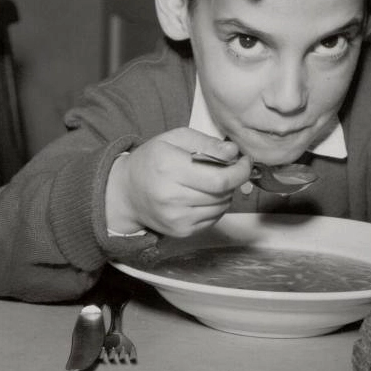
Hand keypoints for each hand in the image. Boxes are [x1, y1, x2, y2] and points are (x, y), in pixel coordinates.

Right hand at [104, 129, 251, 235]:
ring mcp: (176, 217)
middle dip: (233, 179)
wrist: (126, 192)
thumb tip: (234, 152)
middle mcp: (170, 196)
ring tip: (209, 182)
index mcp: (168, 167)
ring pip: (221, 206)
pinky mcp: (180, 231)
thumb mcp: (174, 139)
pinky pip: (213, 219)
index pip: (220, 178)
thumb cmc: (152, 161)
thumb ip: (206, 142)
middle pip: (223, 193)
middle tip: (226, 169)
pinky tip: (201, 196)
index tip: (244, 162)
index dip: (240, 171)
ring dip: (224, 193)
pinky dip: (215, 206)